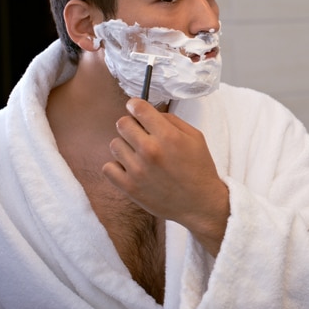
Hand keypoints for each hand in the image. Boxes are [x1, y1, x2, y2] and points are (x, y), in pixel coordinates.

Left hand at [103, 97, 229, 254]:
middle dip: (131, 125)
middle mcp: (150, 151)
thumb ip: (171, 120)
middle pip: (122, 123)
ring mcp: (137, 170)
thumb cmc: (199, 168)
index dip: (136, 105)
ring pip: (114, 144)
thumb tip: (149, 112)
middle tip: (141, 134)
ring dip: (125, 146)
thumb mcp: (195, 137)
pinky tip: (131, 168)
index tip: (137, 109)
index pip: (138, 108)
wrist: (200, 203)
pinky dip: (117, 166)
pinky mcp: (129, 187)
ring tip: (139, 154)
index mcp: (168, 136)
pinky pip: (108, 167)